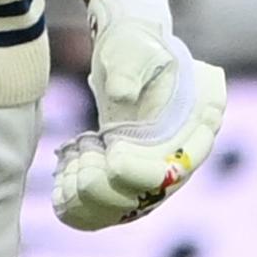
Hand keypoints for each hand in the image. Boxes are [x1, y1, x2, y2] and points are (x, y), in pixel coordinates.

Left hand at [52, 0, 228, 229]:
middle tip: (81, 150)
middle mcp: (181, 156)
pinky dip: (79, 208)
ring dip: (87, 200)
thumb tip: (122, 95)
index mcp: (196, 124)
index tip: (112, 151)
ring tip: (66, 164)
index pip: (177, 168)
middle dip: (105, 184)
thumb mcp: (132, 50)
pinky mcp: (129, 181)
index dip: (142, 171)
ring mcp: (154, 173)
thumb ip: (130, 70)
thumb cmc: (131, 45)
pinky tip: (59, 187)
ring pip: (122, 210)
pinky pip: (105, 211)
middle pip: (146, 198)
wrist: (124, 54)